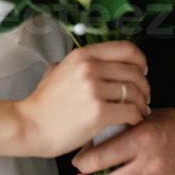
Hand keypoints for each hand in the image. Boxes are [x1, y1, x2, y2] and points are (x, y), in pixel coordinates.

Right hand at [15, 40, 150, 157]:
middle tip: (144, 97)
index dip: (140, 61)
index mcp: (83, 55)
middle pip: (134, 72)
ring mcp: (94, 89)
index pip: (126, 49)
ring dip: (142, 103)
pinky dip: (137, 118)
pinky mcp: (99, 112)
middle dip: (144, 86)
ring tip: (140, 111)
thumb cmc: (43, 103)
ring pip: (135, 92)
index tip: (142, 72)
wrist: (29, 126)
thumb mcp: (58, 69)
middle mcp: (90, 67)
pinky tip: (133, 122)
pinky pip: (130, 112)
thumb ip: (79, 63)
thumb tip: (97, 62)